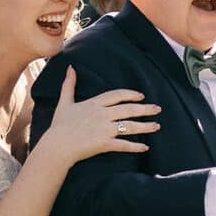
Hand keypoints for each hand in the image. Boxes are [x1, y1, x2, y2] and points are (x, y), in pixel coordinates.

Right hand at [39, 71, 160, 166]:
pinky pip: (123, 144)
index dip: (130, 94)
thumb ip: (69, 85)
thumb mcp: (64, 102)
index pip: (117, 95)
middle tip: (158, 109)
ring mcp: (104, 129)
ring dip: (145, 126)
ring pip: (129, 126)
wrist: (57, 145)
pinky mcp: (104, 143)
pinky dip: (135, 146)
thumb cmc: (59, 125)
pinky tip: (145, 147)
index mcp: (94, 104)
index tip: (141, 96)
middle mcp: (102, 114)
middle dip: (145, 109)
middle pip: (128, 109)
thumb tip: (70, 67)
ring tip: (157, 126)